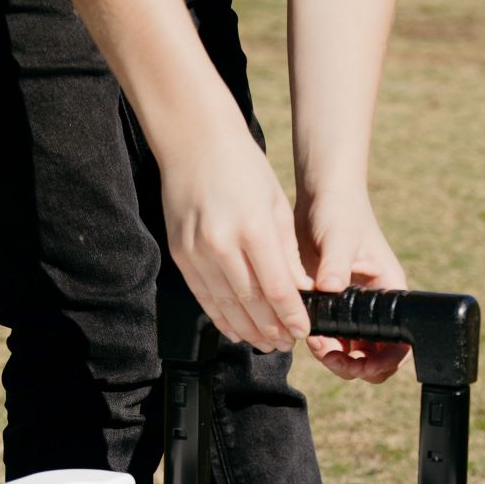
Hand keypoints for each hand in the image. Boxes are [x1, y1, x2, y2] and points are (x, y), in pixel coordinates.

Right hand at [160, 126, 310, 352]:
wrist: (192, 140)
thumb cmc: (242, 167)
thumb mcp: (275, 204)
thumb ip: (286, 252)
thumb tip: (300, 293)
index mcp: (253, 228)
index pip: (277, 288)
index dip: (292, 315)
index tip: (304, 330)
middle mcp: (221, 244)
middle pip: (251, 303)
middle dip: (272, 328)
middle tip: (287, 342)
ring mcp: (196, 252)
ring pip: (225, 305)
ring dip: (247, 329)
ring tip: (266, 343)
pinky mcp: (180, 254)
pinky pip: (202, 296)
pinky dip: (220, 317)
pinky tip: (235, 330)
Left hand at [297, 191, 408, 383]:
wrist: (320, 197)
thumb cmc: (341, 211)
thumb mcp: (340, 237)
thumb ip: (336, 265)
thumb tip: (330, 289)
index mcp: (391, 293)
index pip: (401, 344)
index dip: (382, 363)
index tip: (359, 365)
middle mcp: (375, 306)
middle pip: (374, 356)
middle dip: (354, 365)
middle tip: (330, 357)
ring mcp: (352, 307)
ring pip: (349, 350)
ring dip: (333, 356)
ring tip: (314, 342)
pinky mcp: (331, 305)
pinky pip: (329, 335)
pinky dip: (318, 341)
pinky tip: (305, 330)